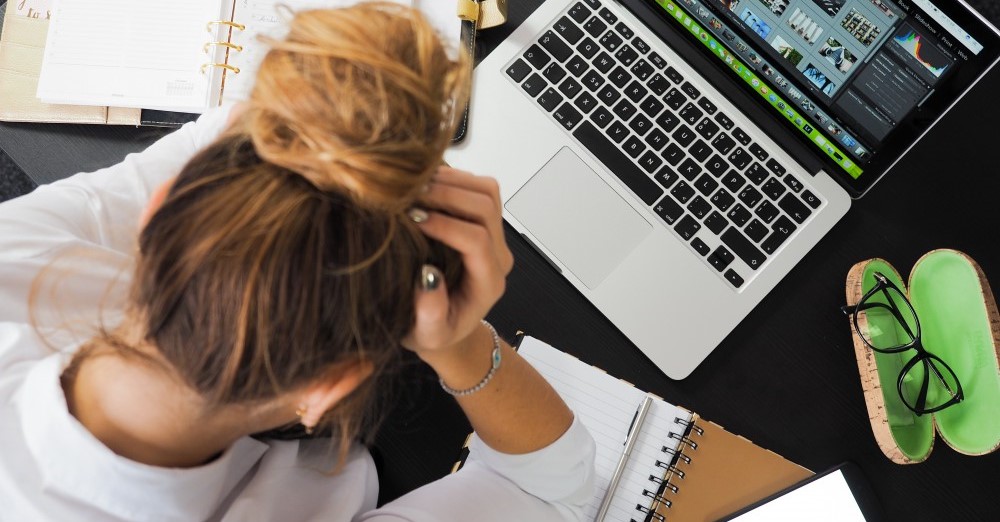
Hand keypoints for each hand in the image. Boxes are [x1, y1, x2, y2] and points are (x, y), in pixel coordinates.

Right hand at [402, 166, 513, 357]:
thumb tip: (427, 276)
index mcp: (488, 282)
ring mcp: (494, 235)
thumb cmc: (434, 331)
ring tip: (414, 186)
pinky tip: (422, 184)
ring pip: (486, 191)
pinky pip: (478, 187)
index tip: (413, 219)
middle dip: (447, 195)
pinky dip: (452, 178)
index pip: (477, 241)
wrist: (445, 325)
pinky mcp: (483, 221)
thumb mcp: (427, 334)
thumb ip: (430, 313)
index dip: (446, 225)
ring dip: (451, 181)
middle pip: (486, 207)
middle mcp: (497, 255)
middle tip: (409, 196)